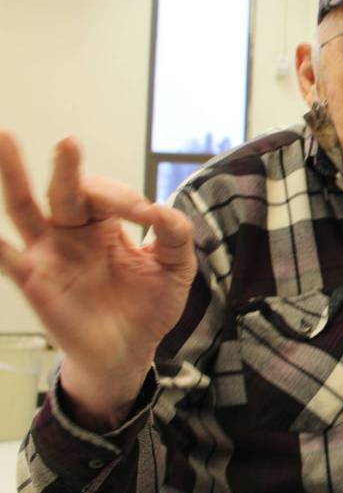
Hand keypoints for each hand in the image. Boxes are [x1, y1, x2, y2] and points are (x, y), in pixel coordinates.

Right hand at [0, 133, 195, 426]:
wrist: (130, 351)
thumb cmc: (149, 305)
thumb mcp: (176, 266)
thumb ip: (175, 234)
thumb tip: (159, 209)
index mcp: (105, 223)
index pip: (106, 195)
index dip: (125, 198)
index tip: (146, 214)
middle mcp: (71, 232)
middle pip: (64, 191)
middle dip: (67, 167)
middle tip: (68, 142)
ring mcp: (49, 254)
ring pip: (25, 209)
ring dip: (14, 177)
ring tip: (4, 140)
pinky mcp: (36, 282)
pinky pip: (7, 260)